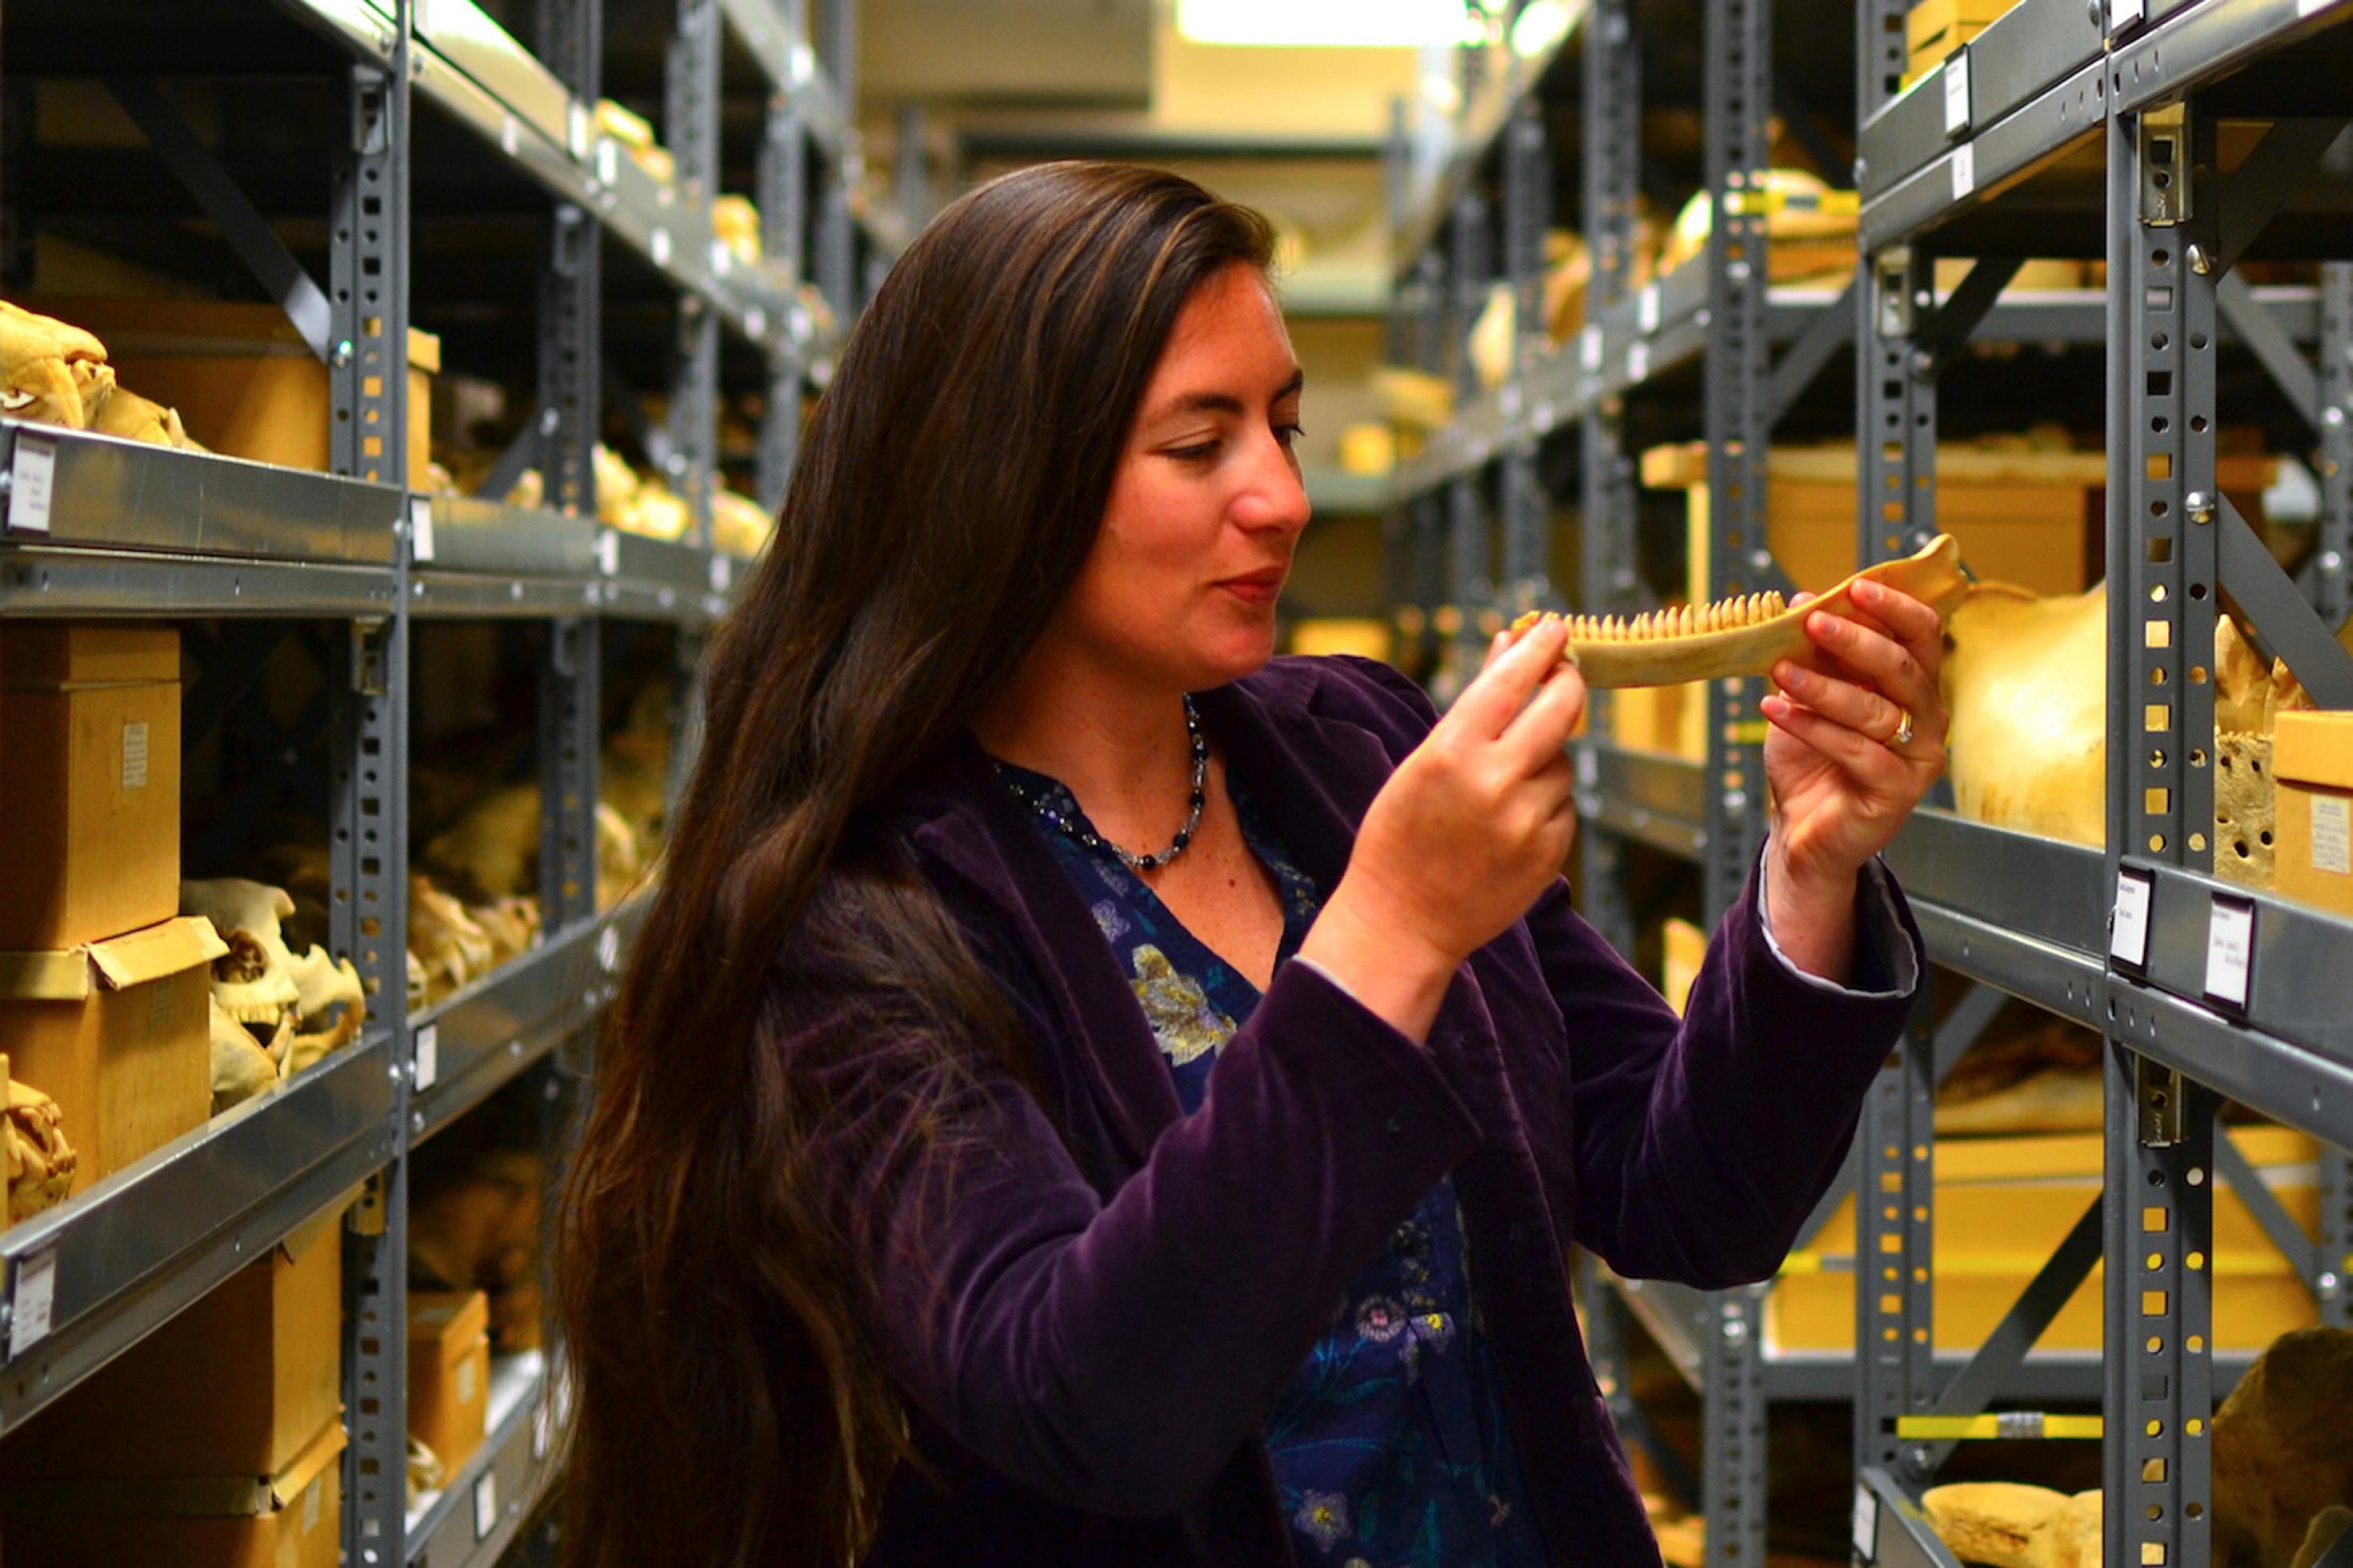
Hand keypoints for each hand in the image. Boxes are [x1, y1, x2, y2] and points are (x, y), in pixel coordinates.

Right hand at [1302, 618, 1585, 1038]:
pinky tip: (1508, 826)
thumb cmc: (1399, 837)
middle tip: (1565, 674)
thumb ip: (1474, 706)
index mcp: (1450, 752)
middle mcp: (1493, 782)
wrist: (1400, 923)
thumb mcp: (1422, 763)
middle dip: (1567, 684)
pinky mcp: (1548, 855)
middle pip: (1560, 710)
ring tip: (1501, 789)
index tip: (1555, 627)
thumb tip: (1508, 646)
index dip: (1540, 647)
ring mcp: (1525, 822)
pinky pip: (1564, 807)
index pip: (1511, 680)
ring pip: (1562, 763)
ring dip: (1545, 760)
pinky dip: (1546, 805)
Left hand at [1760, 576, 1948, 897]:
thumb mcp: (1808, 695)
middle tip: (1814, 622)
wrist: (1801, 827)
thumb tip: (1804, 600)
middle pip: (1903, 668)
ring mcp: (1918, 758)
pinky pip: (1855, 751)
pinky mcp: (1897, 792)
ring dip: (1823, 686)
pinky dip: (1811, 727)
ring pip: (1875, 710)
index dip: (1895, 608)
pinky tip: (1776, 711)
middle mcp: (1928, 719)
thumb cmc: (1811, 758)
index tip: (1857, 587)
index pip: (1922, 636)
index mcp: (1915, 686)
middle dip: (1857, 641)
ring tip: (1780, 669)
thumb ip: (1815, 653)